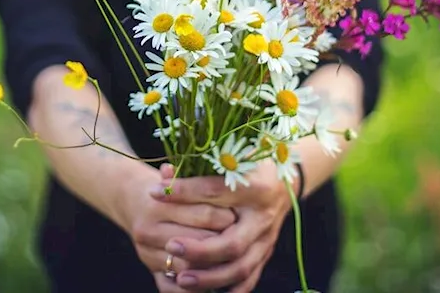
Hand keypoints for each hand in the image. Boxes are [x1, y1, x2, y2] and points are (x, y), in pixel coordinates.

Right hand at [121, 164, 237, 286]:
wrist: (131, 199)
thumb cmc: (165, 184)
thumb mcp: (180, 177)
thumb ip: (200, 180)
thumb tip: (231, 176)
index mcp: (157, 205)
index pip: (203, 215)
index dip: (226, 217)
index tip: (241, 215)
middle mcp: (147, 231)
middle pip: (197, 243)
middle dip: (223, 241)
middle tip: (244, 238)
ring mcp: (147, 254)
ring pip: (189, 268)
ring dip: (213, 266)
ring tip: (235, 258)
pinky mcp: (151, 272)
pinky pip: (174, 288)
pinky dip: (196, 288)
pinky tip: (217, 279)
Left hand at [150, 161, 293, 291]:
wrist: (284, 181)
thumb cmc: (252, 165)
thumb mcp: (230, 159)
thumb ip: (199, 167)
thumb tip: (164, 173)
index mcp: (255, 186)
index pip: (214, 191)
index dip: (182, 191)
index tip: (154, 193)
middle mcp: (263, 216)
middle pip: (232, 243)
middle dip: (199, 250)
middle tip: (170, 245)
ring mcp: (266, 239)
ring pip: (240, 267)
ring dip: (209, 277)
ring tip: (181, 278)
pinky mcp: (265, 253)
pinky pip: (249, 279)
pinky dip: (228, 290)